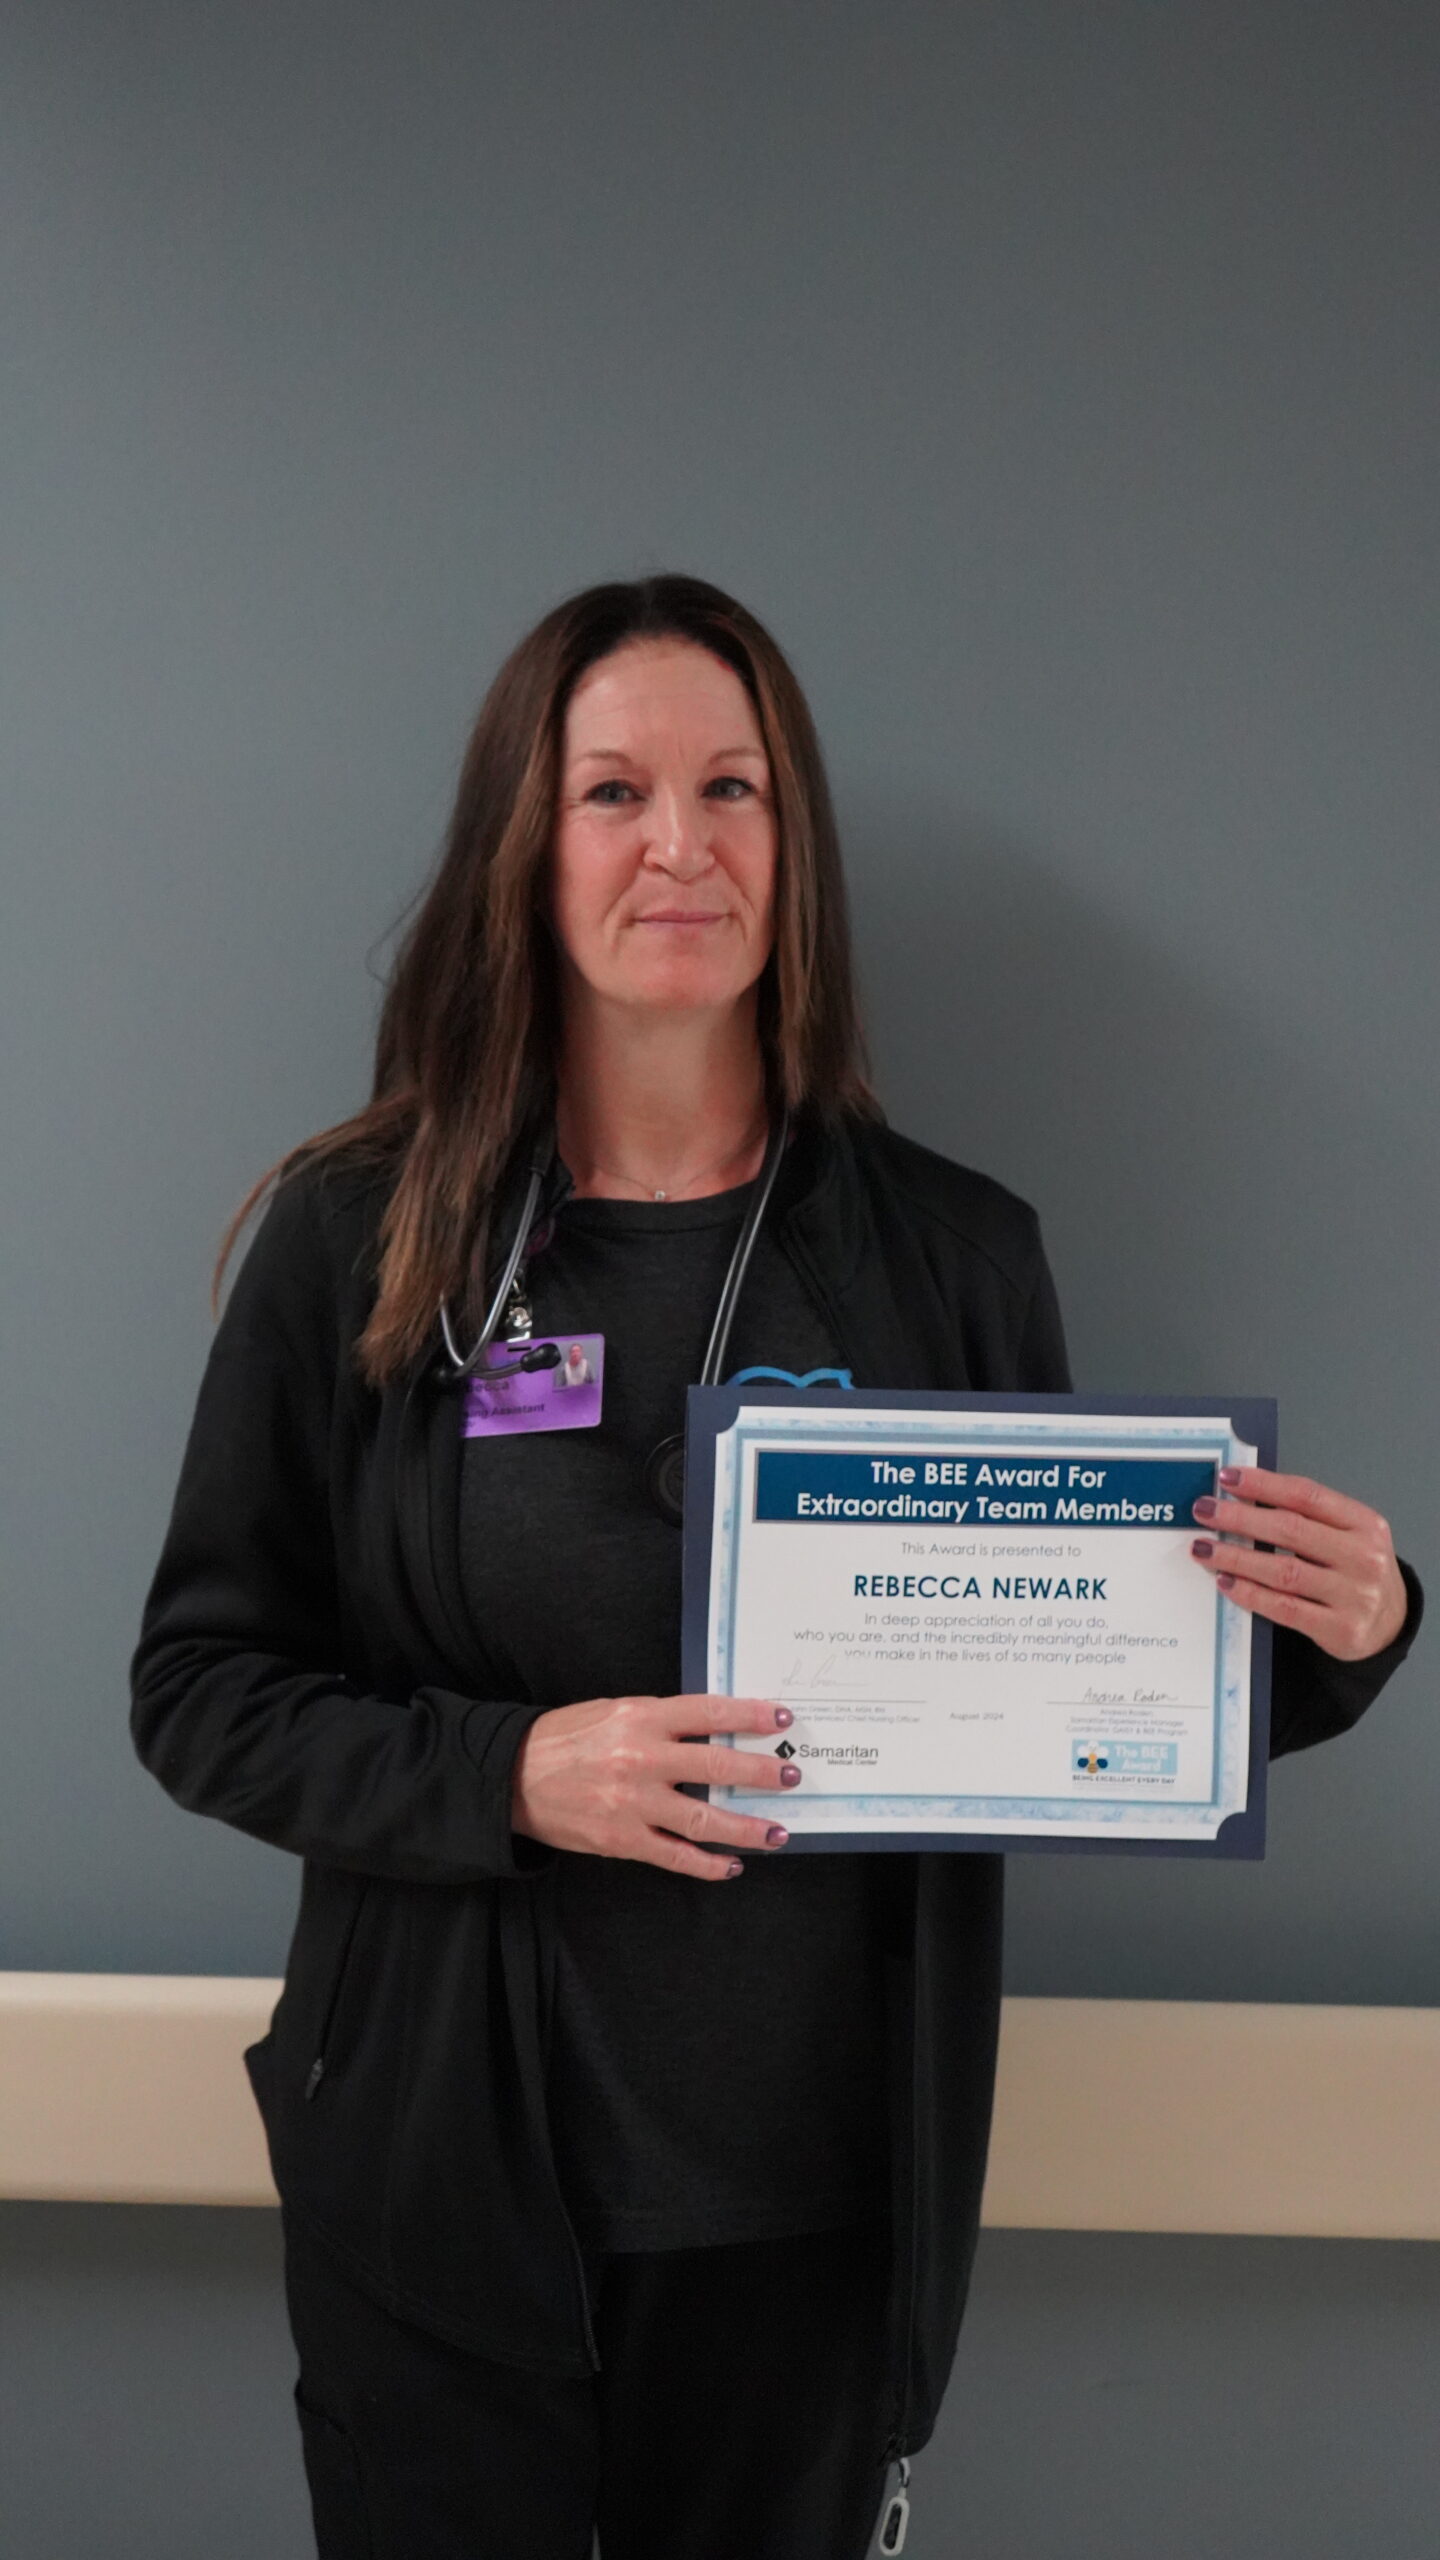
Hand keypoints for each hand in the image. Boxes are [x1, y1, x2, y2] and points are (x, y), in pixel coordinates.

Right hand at [511, 1692, 800, 1879]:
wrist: (512, 1776)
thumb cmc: (565, 1739)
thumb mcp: (614, 1711)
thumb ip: (662, 1721)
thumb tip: (716, 1729)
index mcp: (640, 1717)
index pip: (708, 1713)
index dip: (750, 1717)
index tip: (782, 1720)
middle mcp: (641, 1759)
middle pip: (717, 1767)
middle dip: (761, 1774)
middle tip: (791, 1777)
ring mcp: (633, 1803)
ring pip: (705, 1821)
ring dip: (747, 1829)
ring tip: (777, 1832)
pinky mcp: (623, 1839)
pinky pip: (676, 1857)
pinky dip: (709, 1865)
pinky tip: (732, 1866)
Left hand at [1190, 1467, 1407, 1661]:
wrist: (1390, 1622)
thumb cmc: (1355, 1570)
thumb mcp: (1347, 1534)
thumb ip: (1307, 1516)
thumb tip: (1243, 1498)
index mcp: (1365, 1523)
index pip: (1307, 1496)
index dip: (1263, 1485)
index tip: (1227, 1479)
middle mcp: (1363, 1557)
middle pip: (1291, 1530)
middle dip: (1240, 1518)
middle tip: (1205, 1511)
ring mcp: (1354, 1595)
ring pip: (1283, 1571)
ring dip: (1236, 1557)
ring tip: (1204, 1548)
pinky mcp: (1340, 1629)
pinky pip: (1284, 1608)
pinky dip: (1250, 1594)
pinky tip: (1226, 1581)